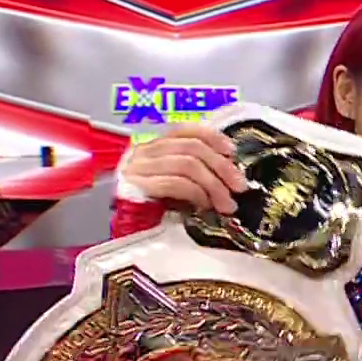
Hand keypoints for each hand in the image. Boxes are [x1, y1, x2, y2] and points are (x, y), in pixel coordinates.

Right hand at [121, 124, 247, 213]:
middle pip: (191, 148)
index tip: (232, 151)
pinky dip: (196, 193)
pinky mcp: (137, 188)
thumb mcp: (177, 185)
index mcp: (153, 148)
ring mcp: (138, 169)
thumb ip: (196, 173)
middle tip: (239, 187)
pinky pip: (175, 183)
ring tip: (226, 204)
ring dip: (213, 185)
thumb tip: (229, 175)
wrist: (122, 231)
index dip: (211, 137)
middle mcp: (143, 153)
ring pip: (187, 164)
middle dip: (222, 167)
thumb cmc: (150, 209)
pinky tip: (204, 205)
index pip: (184, 130)